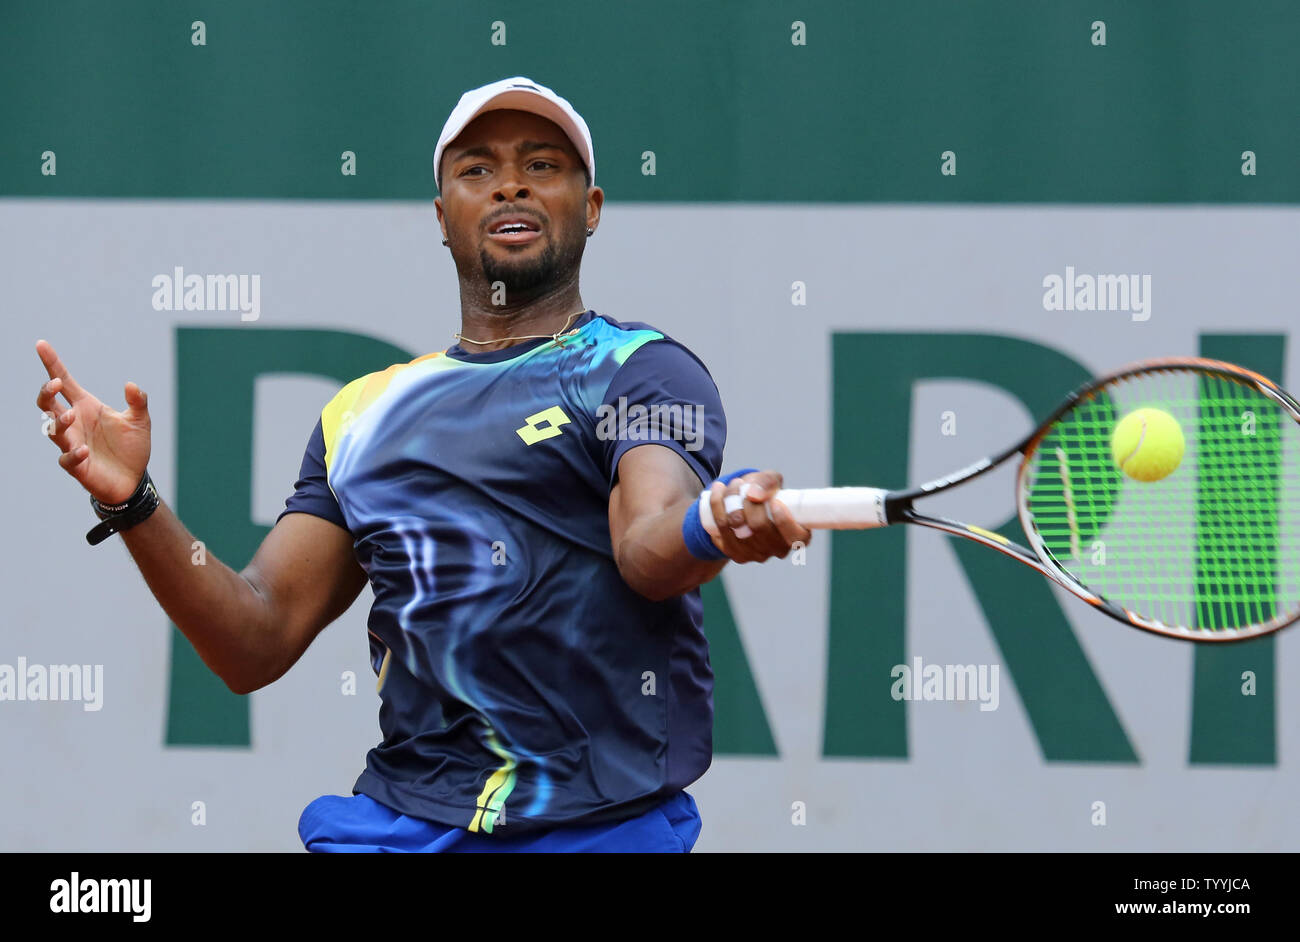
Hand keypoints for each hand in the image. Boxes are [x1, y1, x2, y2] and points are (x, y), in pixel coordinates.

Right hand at [35, 339, 151, 504]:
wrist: (133, 479)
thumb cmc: (132, 447)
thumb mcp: (140, 421)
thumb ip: (138, 402)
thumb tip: (132, 385)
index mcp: (86, 407)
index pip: (64, 381)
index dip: (52, 363)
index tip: (41, 344)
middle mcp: (74, 423)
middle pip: (47, 404)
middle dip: (46, 393)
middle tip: (55, 384)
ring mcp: (72, 443)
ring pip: (52, 430)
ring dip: (57, 422)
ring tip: (69, 417)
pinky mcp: (77, 465)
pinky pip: (67, 459)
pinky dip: (73, 454)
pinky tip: (84, 450)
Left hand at [706, 470, 811, 562]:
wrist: (744, 505)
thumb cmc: (766, 493)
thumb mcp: (771, 481)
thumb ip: (767, 482)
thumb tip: (753, 495)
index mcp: (797, 535)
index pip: (797, 538)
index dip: (785, 522)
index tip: (775, 502)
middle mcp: (778, 549)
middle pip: (759, 527)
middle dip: (748, 501)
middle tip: (743, 483)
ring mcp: (756, 554)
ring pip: (736, 526)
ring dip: (730, 499)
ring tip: (732, 483)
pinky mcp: (735, 553)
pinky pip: (721, 528)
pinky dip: (716, 506)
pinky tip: (717, 491)